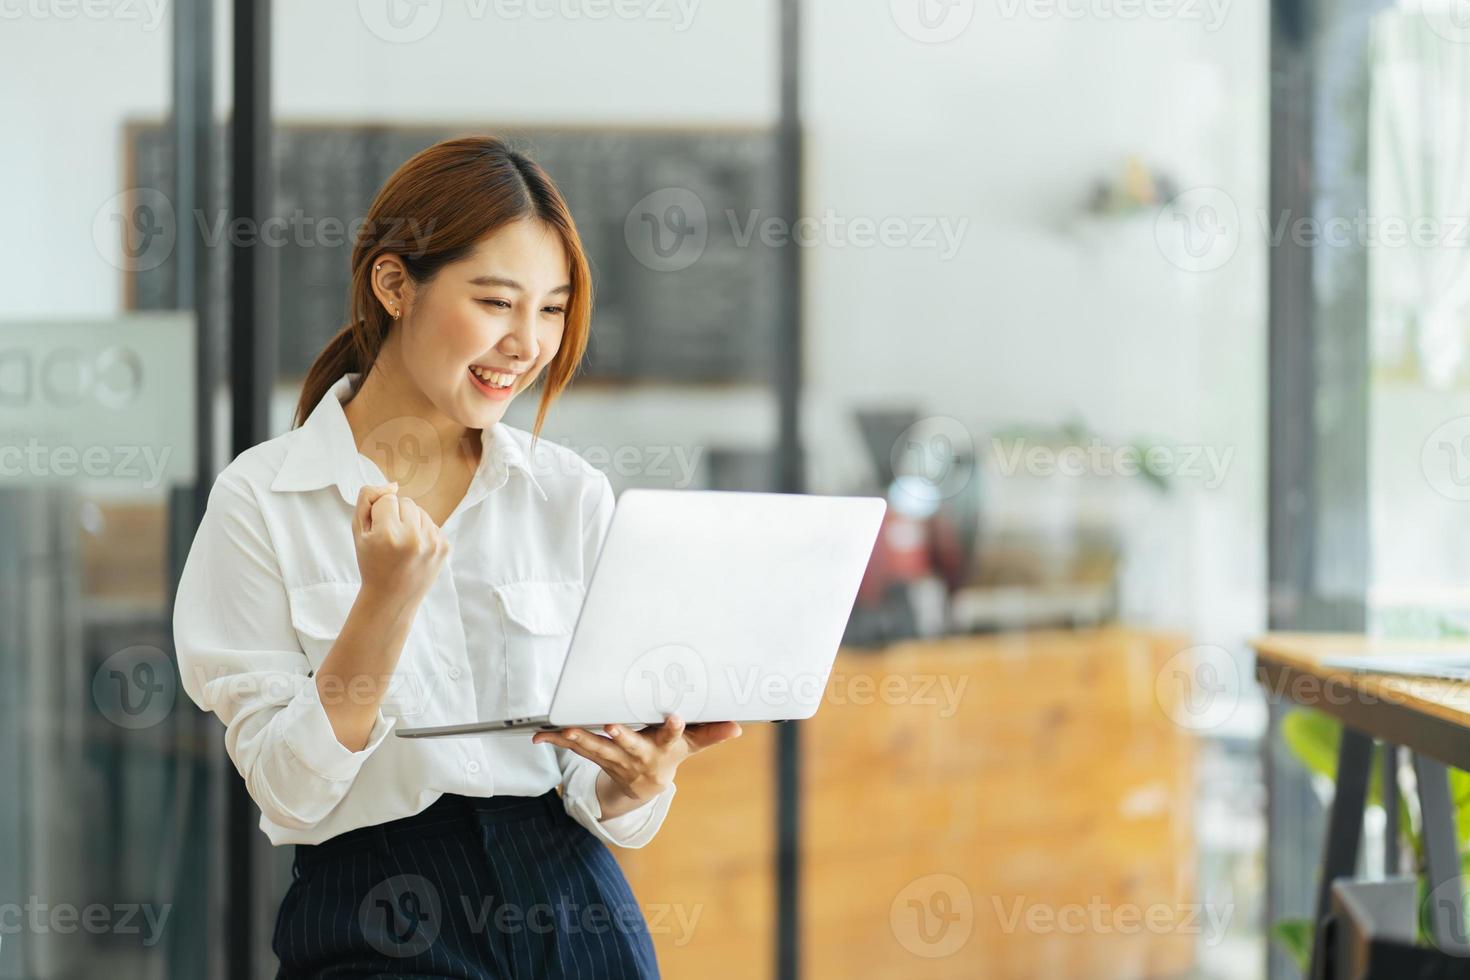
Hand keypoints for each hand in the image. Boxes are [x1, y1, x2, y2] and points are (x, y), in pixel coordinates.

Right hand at [352, 482, 448, 609]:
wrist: (392, 598)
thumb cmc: (372, 563)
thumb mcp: (358, 531)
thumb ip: (368, 500)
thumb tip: (393, 485)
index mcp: (388, 534)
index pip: (388, 499)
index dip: (379, 514)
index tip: (378, 534)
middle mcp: (413, 538)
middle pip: (406, 502)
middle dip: (396, 515)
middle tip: (390, 539)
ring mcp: (432, 543)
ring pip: (421, 511)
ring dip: (410, 522)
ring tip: (402, 545)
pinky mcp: (444, 547)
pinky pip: (432, 524)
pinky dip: (422, 532)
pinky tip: (414, 551)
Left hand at [532, 715, 741, 810]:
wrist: (642, 787)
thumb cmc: (669, 755)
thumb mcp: (691, 746)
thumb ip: (712, 734)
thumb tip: (739, 726)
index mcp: (663, 749)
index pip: (671, 736)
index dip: (673, 727)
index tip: (675, 716)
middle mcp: (638, 756)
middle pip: (629, 746)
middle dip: (620, 736)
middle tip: (610, 725)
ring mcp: (615, 759)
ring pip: (598, 749)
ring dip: (581, 740)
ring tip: (567, 731)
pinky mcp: (596, 758)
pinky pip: (574, 750)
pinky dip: (555, 741)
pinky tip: (538, 735)